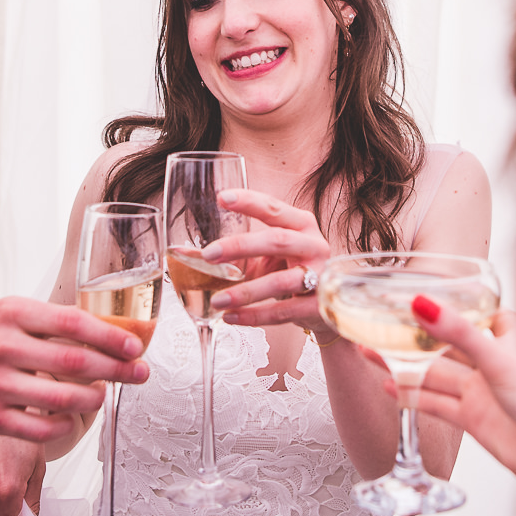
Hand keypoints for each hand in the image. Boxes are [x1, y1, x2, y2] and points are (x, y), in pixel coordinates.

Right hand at [0, 296, 149, 438]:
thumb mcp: (6, 315)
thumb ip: (50, 321)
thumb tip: (108, 329)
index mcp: (11, 312)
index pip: (73, 322)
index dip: (111, 336)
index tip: (136, 346)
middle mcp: (1, 346)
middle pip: (74, 361)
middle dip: (117, 369)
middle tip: (140, 373)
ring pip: (61, 398)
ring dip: (93, 399)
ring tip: (103, 395)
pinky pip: (39, 428)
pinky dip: (64, 424)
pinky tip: (72, 417)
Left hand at [202, 188, 334, 336]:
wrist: (330, 304)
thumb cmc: (291, 270)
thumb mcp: (267, 257)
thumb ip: (234, 254)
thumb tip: (185, 253)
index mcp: (301, 224)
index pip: (274, 208)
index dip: (249, 202)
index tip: (222, 198)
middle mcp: (313, 245)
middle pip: (277, 240)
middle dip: (241, 246)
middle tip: (209, 254)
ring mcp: (320, 276)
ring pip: (281, 281)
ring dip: (246, 291)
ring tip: (216, 300)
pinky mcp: (319, 305)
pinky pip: (284, 312)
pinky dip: (255, 315)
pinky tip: (231, 317)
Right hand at [381, 302, 515, 483]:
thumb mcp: (497, 359)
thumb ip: (459, 332)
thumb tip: (423, 305)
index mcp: (508, 338)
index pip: (477, 311)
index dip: (453, 301)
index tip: (422, 292)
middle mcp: (493, 361)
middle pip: (446, 343)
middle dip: (414, 336)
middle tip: (381, 325)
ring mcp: (481, 390)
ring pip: (436, 373)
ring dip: (405, 365)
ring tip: (372, 353)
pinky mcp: (473, 416)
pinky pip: (437, 403)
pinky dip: (413, 396)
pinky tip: (392, 387)